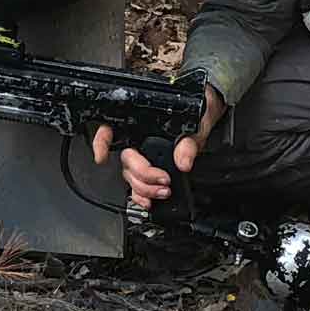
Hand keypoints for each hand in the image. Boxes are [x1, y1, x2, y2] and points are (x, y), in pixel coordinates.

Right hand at [91, 85, 224, 206]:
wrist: (209, 115)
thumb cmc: (200, 110)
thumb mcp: (198, 121)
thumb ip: (190, 140)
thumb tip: (183, 161)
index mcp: (144, 121)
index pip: (112, 127)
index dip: (101, 141)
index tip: (102, 156)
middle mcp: (139, 138)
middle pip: (125, 159)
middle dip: (141, 175)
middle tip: (162, 179)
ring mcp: (144, 156)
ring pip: (130, 176)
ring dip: (145, 188)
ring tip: (164, 190)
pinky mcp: (151, 171)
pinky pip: (138, 187)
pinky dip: (142, 196)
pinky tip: (151, 200)